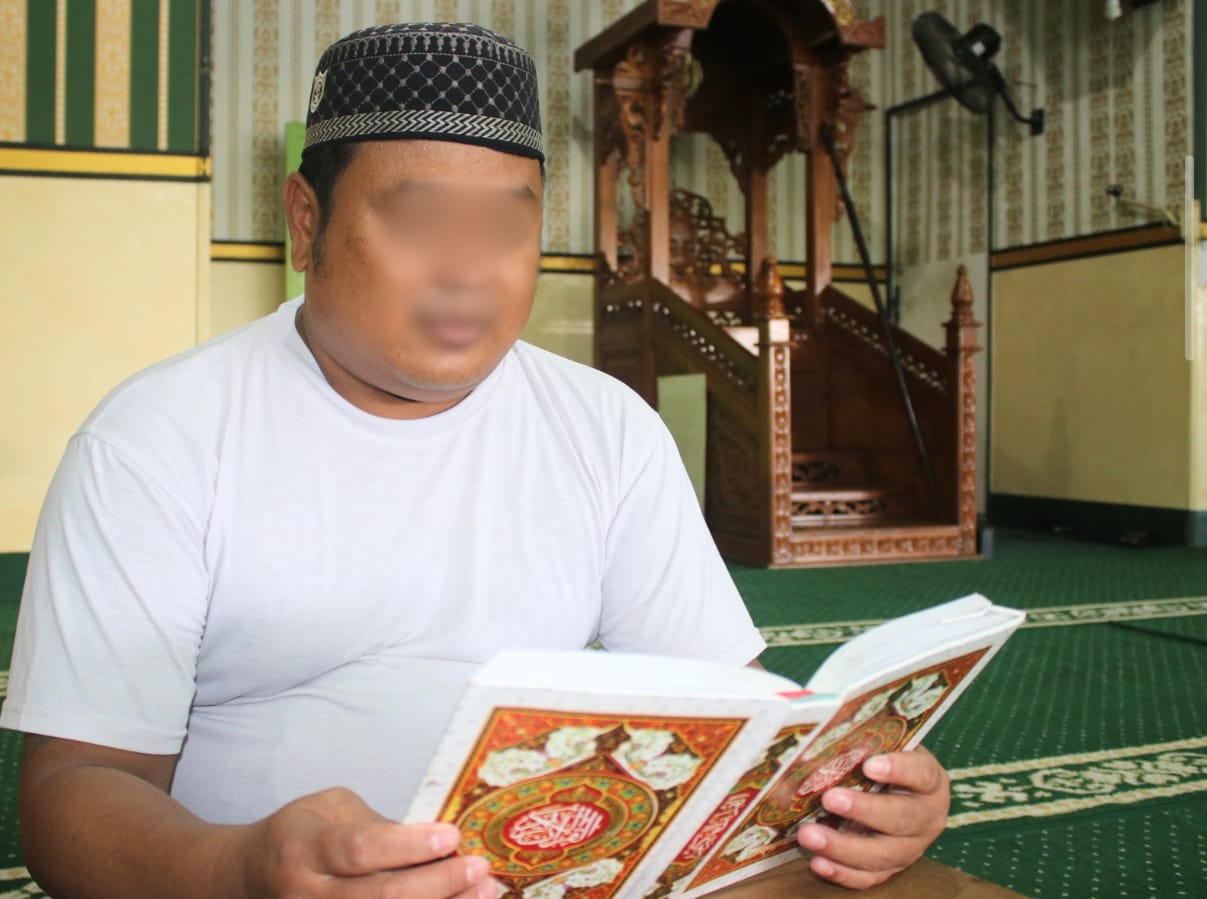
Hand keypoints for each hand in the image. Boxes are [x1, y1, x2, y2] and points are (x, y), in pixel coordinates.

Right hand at [234, 787, 496, 898]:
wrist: (250, 877)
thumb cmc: (303, 835)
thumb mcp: (331, 809)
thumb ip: (379, 824)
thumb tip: (438, 841)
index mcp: (305, 848)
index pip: (360, 850)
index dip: (407, 846)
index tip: (451, 836)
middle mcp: (306, 896)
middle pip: (377, 898)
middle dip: (435, 885)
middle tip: (478, 867)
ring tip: (484, 893)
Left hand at [796, 746, 949, 889]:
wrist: (891, 790)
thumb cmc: (880, 760)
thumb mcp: (881, 745)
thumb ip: (864, 738)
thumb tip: (822, 720)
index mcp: (930, 780)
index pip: (921, 773)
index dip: (898, 769)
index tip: (869, 765)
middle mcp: (928, 817)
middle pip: (901, 819)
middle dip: (864, 811)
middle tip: (829, 799)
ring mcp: (911, 847)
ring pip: (883, 854)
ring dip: (843, 847)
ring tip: (809, 835)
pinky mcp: (891, 868)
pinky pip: (870, 878)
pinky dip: (843, 873)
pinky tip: (818, 863)